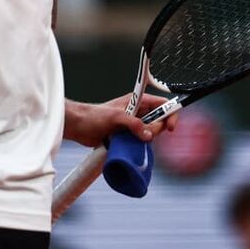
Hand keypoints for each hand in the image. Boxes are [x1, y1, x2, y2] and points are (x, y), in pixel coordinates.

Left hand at [63, 93, 178, 147]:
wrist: (79, 127)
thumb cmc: (93, 116)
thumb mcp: (115, 117)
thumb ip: (133, 123)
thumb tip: (149, 134)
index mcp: (138, 101)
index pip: (163, 105)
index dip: (170, 115)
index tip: (170, 127)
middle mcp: (139, 112)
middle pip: (160, 122)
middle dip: (155, 130)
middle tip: (142, 134)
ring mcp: (134, 126)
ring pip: (151, 134)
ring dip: (146, 140)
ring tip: (130, 139)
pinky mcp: (129, 137)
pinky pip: (142, 143)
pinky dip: (140, 147)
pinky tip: (130, 147)